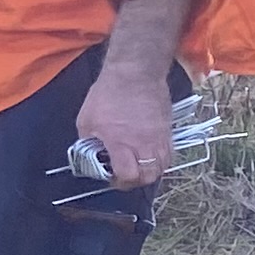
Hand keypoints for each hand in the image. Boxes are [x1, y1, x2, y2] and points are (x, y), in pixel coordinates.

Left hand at [72, 59, 174, 186]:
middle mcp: (144, 144)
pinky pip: (169, 153)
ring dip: (149, 171)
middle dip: (135, 181)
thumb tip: (91, 154)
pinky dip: (159, 160)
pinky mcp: (168, 130)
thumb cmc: (108, 94)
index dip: (119, 181)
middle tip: (124, 175)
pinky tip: (148, 154)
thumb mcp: (86, 120)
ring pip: (162, 167)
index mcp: (121, 143)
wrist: (135, 73)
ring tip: (137, 165)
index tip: (111, 177)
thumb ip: (88, 142)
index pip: (128, 175)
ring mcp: (160, 138)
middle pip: (148, 176)